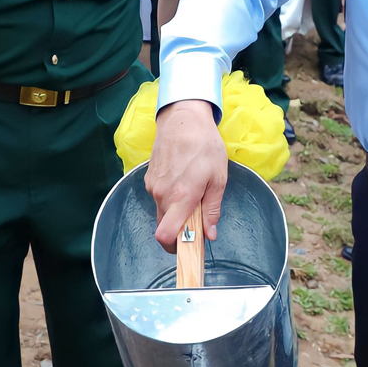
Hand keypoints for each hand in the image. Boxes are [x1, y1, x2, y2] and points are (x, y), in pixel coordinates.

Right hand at [146, 100, 228, 249]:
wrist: (183, 119)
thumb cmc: (205, 146)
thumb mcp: (218, 178)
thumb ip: (212, 209)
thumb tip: (210, 235)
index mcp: (180, 197)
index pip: (165, 235)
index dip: (175, 247)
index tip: (189, 245)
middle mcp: (161, 195)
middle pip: (164, 227)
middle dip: (180, 229)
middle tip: (198, 217)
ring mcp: (152, 187)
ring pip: (161, 212)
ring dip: (175, 212)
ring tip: (193, 192)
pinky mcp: (149, 179)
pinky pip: (158, 198)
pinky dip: (170, 198)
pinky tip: (182, 181)